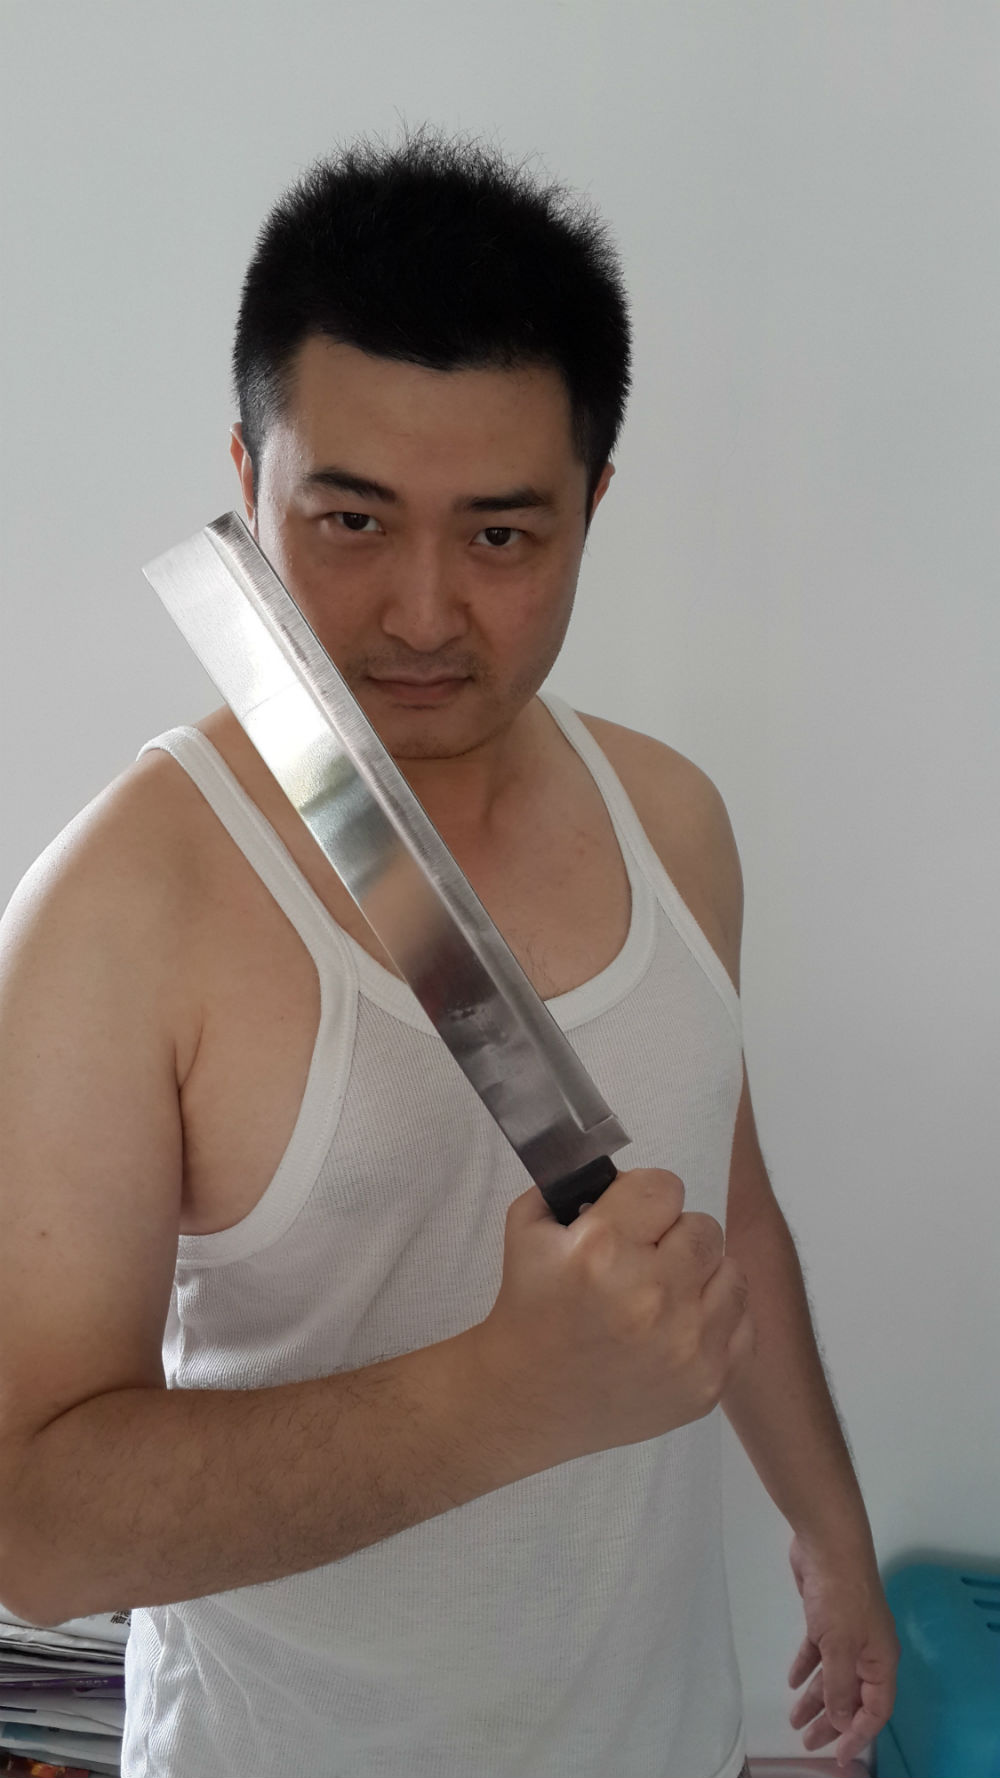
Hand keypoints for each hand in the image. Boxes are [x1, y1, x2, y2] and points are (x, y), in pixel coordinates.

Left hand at [787, 1532, 899, 1768]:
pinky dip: (806, 1667)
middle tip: (807, 1743)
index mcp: (880, 1661)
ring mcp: (847, 1634)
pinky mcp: (826, 1618)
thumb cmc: (841, 1597)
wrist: (829, 1544)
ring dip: (815, 1698)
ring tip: (794, 1720)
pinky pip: (818, 1653)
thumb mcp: (840, 1648)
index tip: (839, 1757)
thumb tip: (844, 1722)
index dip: (858, 1736)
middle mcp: (867, 1651)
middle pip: (851, 1696)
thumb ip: (840, 1688)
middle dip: (831, 1722)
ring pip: (832, 1676)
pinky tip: (792, 1681)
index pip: (875, 1710)